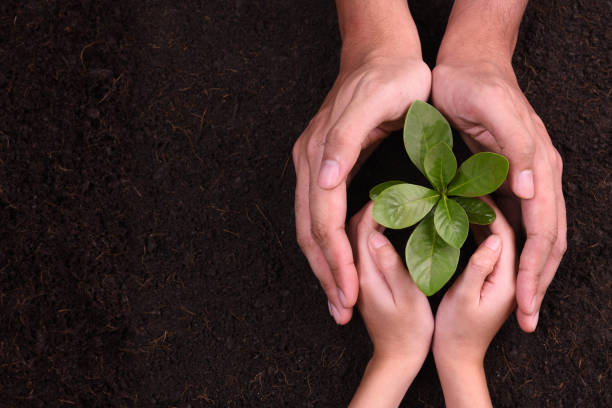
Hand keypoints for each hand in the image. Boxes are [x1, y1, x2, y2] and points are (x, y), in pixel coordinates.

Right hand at [293, 1, 430, 323]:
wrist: (380, 49)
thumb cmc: (390, 76)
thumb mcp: (376, 103)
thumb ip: (343, 141)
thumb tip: (321, 181)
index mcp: (320, 154)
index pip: (322, 220)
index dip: (334, 260)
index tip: (348, 293)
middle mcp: (310, 163)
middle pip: (310, 230)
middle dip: (327, 273)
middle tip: (343, 311)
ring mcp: (314, 164)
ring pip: (311, 226)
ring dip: (325, 265)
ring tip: (340, 298)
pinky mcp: (324, 164)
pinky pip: (320, 214)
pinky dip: (329, 244)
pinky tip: (341, 262)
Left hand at [348, 202, 432, 406]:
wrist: (396, 358)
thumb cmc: (410, 330)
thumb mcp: (407, 297)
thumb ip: (391, 264)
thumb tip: (375, 233)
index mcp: (364, 273)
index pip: (359, 229)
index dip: (375, 206)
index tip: (394, 191)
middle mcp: (355, 272)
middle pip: (352, 229)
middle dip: (369, 206)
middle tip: (393, 192)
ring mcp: (357, 276)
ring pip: (355, 237)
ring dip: (369, 217)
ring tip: (391, 203)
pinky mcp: (364, 280)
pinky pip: (360, 247)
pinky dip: (371, 231)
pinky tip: (385, 226)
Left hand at [432, 5, 566, 330]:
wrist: (468, 62)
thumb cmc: (475, 86)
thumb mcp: (494, 112)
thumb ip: (517, 150)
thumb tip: (533, 191)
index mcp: (539, 166)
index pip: (544, 230)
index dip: (535, 269)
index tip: (525, 302)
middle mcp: (538, 177)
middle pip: (548, 241)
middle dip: (538, 281)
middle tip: (526, 318)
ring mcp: (525, 178)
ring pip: (538, 235)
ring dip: (532, 272)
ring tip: (522, 303)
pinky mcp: (507, 176)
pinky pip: (518, 221)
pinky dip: (515, 249)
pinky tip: (504, 266)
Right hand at [433, 198, 515, 406]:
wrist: (458, 356)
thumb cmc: (456, 331)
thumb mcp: (464, 298)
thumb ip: (479, 267)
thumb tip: (492, 237)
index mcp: (508, 281)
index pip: (507, 237)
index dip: (492, 211)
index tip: (475, 191)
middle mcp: (510, 277)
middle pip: (508, 234)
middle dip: (492, 209)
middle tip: (472, 188)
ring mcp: (502, 278)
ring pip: (499, 239)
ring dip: (485, 218)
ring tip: (467, 196)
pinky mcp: (490, 279)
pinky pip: (490, 248)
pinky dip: (479, 231)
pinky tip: (465, 219)